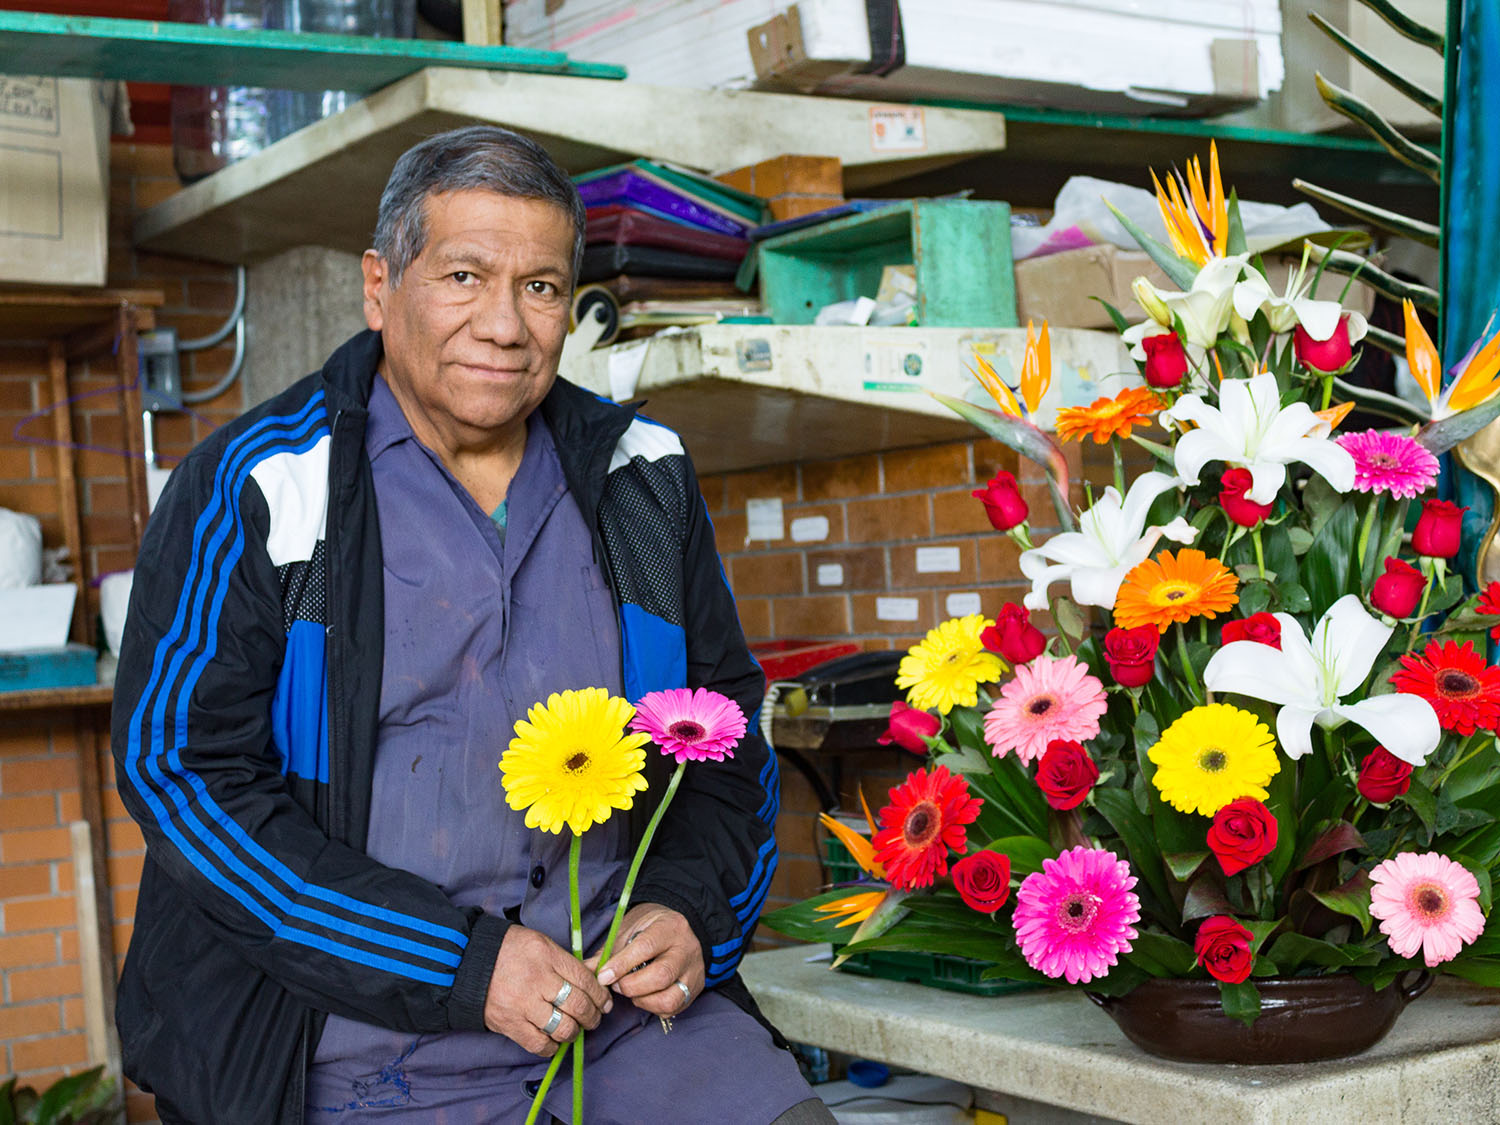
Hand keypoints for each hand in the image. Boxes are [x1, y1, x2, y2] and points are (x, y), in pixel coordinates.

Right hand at [484, 926, 612, 1056]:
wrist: (465, 962)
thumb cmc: (508, 950)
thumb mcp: (540, 944)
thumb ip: (565, 961)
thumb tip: (594, 976)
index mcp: (546, 955)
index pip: (584, 979)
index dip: (600, 994)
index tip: (605, 1002)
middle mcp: (537, 980)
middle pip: (578, 1005)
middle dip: (592, 1016)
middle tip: (594, 1018)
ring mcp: (522, 1004)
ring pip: (562, 1027)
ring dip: (574, 1032)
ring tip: (575, 1029)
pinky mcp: (509, 1024)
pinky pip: (539, 1044)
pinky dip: (552, 1046)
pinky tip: (555, 1040)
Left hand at [586, 904, 704, 1017]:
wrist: (678, 928)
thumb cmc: (649, 928)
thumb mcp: (629, 929)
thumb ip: (609, 952)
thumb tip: (585, 971)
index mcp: (670, 927)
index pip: (646, 948)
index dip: (622, 965)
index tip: (603, 976)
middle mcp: (686, 950)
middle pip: (661, 976)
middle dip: (631, 986)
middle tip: (616, 985)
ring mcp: (693, 972)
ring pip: (670, 998)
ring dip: (643, 1001)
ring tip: (632, 991)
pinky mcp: (695, 989)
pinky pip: (673, 1008)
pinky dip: (653, 1008)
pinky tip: (644, 996)